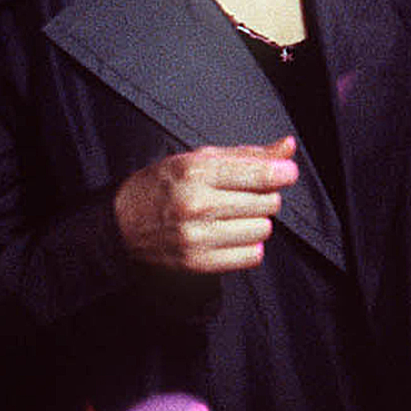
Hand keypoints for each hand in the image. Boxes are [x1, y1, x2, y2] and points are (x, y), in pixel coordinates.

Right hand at [113, 137, 298, 272]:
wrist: (121, 222)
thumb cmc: (163, 185)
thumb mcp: (200, 158)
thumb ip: (248, 154)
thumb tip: (288, 148)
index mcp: (197, 171)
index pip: (262, 175)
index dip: (283, 173)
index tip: (285, 172)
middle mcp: (198, 204)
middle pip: (268, 203)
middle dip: (265, 196)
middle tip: (246, 195)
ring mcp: (197, 236)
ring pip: (263, 229)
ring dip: (257, 221)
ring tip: (235, 215)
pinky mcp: (197, 262)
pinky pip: (252, 256)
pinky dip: (250, 245)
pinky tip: (232, 234)